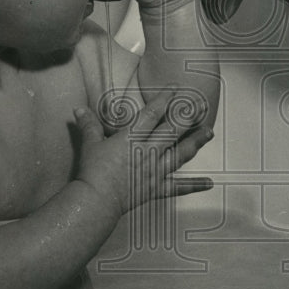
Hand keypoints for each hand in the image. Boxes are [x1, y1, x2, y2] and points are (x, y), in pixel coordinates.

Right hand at [73, 85, 212, 215]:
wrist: (96, 200)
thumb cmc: (92, 172)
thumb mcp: (90, 144)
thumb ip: (89, 125)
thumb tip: (78, 109)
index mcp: (132, 138)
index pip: (152, 113)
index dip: (165, 99)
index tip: (177, 88)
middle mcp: (148, 151)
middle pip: (173, 130)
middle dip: (188, 116)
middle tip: (202, 105)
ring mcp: (155, 171)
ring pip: (181, 154)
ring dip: (196, 142)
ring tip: (209, 132)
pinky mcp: (156, 189)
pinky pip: (178, 187)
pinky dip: (194, 185)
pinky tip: (210, 182)